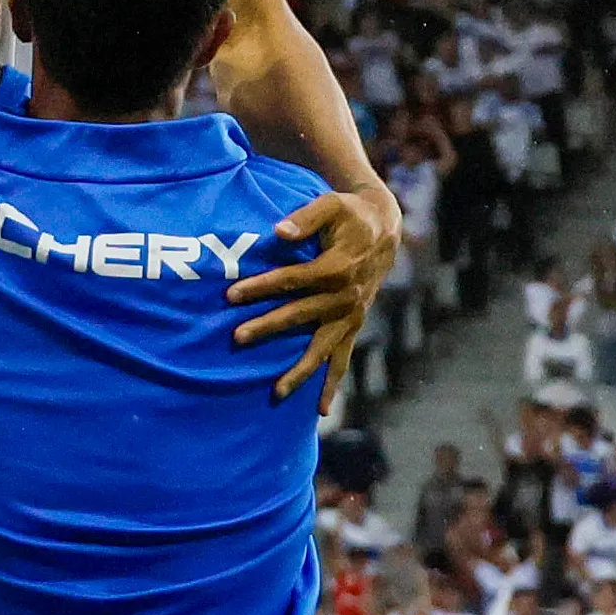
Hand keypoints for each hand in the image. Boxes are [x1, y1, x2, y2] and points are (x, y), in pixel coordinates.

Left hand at [230, 184, 403, 413]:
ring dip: (299, 371)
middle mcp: (346, 297)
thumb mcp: (331, 205)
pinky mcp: (353, 325)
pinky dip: (332, 384)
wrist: (384, 230)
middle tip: (236, 338)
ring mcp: (350, 316)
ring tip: (276, 393)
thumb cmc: (350, 215)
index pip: (293, 279)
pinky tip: (321, 409)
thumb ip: (305, 217)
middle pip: (301, 316)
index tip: (232, 295)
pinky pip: (342, 359)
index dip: (262, 287)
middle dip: (268, 327)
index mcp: (338, 267)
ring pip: (322, 348)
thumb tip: (278, 231)